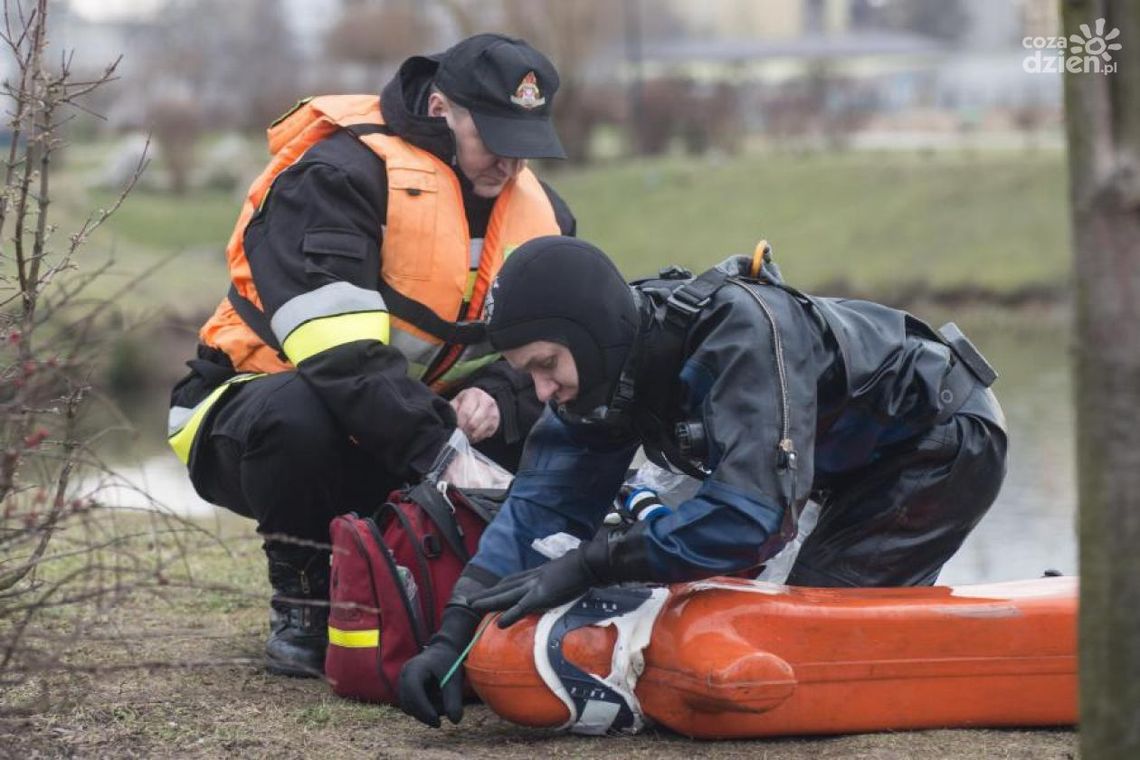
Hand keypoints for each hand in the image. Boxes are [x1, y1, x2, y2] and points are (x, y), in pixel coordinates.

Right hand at [398, 638, 463, 727]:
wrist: (442, 650)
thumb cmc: (448, 662)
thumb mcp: (454, 679)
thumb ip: (453, 699)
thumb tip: (454, 721)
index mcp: (415, 669)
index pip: (413, 693)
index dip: (424, 709)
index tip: (438, 722)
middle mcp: (404, 675)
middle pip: (409, 703)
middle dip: (425, 714)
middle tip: (441, 720)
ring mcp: (402, 682)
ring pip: (409, 707)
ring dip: (424, 712)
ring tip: (441, 702)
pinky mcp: (404, 689)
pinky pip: (410, 706)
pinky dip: (422, 709)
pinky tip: (435, 700)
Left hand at [450, 388, 499, 442]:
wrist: (482, 402)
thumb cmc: (466, 402)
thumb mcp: (457, 401)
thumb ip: (452, 409)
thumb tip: (448, 421)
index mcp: (474, 394)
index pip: (466, 413)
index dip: (458, 423)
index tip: (454, 427)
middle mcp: (486, 402)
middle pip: (473, 423)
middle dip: (463, 430)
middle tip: (458, 433)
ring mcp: (493, 413)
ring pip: (478, 431)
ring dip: (469, 435)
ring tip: (463, 434)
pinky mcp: (495, 424)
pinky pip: (483, 435)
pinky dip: (475, 437)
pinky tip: (470, 434)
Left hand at [469, 548, 598, 627]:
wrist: (588, 563)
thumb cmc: (582, 566)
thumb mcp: (566, 572)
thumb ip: (559, 578)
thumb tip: (562, 581)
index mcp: (539, 573)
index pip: (514, 580)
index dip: (500, 586)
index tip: (490, 590)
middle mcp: (532, 577)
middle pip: (504, 586)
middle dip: (487, 593)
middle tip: (470, 599)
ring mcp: (535, 586)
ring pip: (506, 595)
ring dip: (488, 601)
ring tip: (472, 606)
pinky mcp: (541, 596)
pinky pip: (521, 607)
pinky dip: (509, 615)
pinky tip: (499, 624)